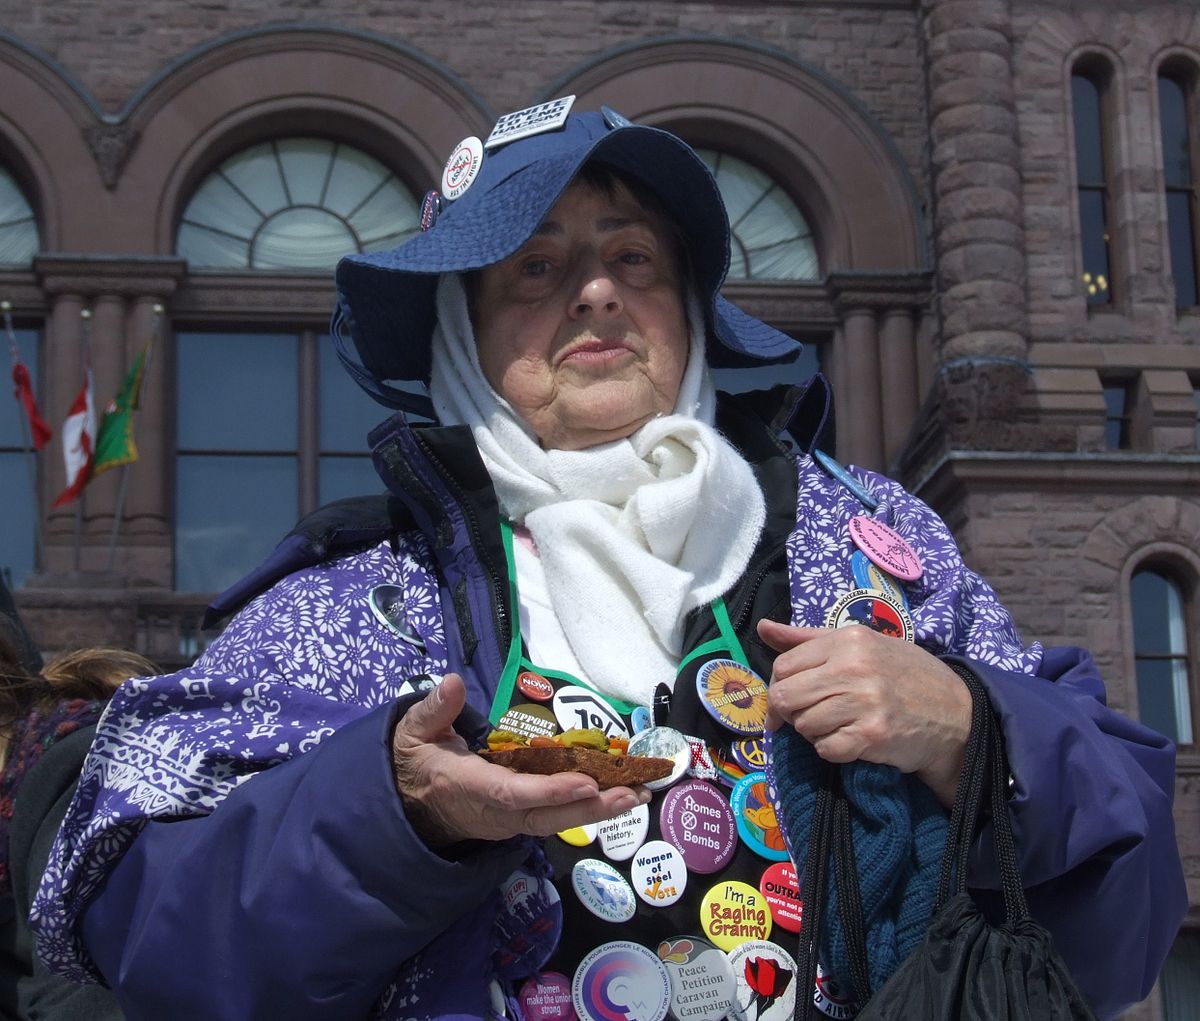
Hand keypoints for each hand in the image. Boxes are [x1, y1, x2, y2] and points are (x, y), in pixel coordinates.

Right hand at [391, 673, 648, 847]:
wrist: (412, 804)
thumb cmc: (418, 761)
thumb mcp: (415, 733)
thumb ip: (434, 710)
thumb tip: (451, 682)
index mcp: (468, 786)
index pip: (512, 793)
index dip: (550, 791)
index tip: (585, 782)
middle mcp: (494, 811)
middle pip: (546, 816)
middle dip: (589, 808)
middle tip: (630, 794)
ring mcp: (509, 820)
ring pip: (557, 820)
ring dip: (599, 811)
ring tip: (639, 795)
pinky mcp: (521, 819)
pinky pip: (557, 817)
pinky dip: (589, 808)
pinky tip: (622, 796)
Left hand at [757, 619, 970, 806]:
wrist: (956, 713)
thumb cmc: (904, 675)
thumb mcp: (861, 644)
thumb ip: (808, 639)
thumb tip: (763, 628)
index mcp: (848, 639)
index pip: (784, 665)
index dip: (779, 685)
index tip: (788, 698)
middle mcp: (854, 666)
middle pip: (786, 696)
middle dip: (789, 712)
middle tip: (806, 716)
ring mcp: (864, 702)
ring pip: (803, 724)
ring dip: (813, 732)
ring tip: (836, 725)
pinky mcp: (872, 735)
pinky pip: (825, 749)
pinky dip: (832, 750)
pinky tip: (850, 740)